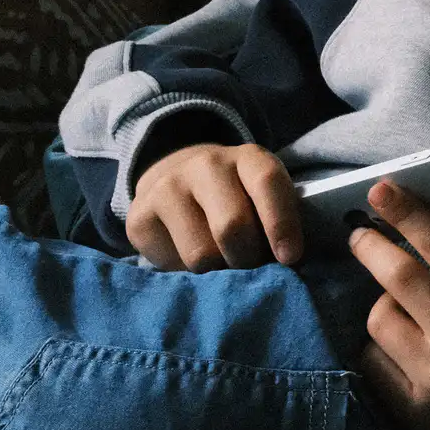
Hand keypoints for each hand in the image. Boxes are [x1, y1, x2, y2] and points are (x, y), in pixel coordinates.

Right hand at [128, 142, 301, 270]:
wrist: (175, 177)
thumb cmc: (236, 197)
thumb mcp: (261, 196)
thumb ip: (273, 219)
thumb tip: (282, 263)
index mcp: (248, 157)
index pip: (267, 183)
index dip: (281, 224)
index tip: (289, 257)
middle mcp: (207, 165)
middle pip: (232, 226)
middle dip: (248, 259)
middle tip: (251, 267)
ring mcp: (169, 187)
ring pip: (202, 253)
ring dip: (219, 271)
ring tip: (223, 264)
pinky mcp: (140, 215)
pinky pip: (172, 262)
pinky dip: (188, 272)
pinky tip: (191, 258)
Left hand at [350, 182, 429, 429]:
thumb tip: (416, 256)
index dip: (408, 213)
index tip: (382, 190)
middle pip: (400, 278)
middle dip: (372, 248)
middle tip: (359, 234)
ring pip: (380, 320)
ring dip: (381, 306)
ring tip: (396, 310)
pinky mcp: (416, 410)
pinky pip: (376, 364)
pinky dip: (380, 349)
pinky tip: (396, 349)